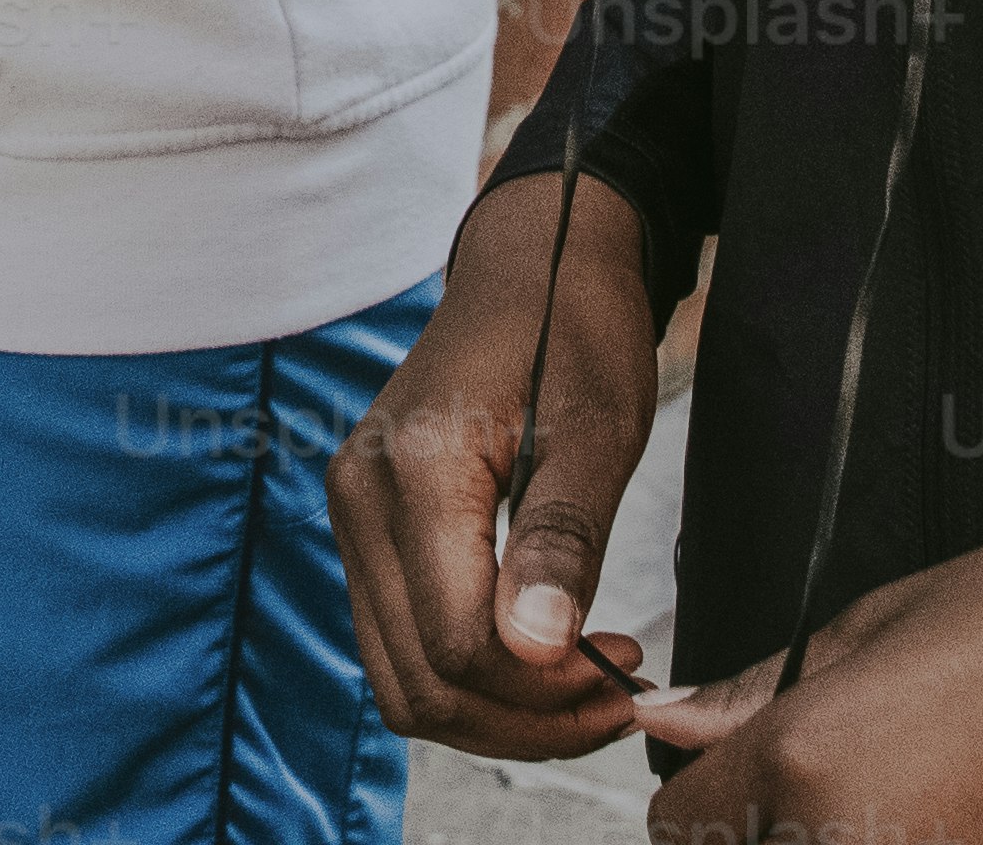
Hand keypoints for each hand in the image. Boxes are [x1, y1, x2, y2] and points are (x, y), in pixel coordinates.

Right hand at [344, 164, 677, 760]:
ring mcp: (354, 516)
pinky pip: (402, 643)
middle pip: (421, 680)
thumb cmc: (575, 328)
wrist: (532, 262)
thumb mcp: (597, 427)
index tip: (628, 677)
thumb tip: (539, 648)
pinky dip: (472, 677)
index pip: (457, 641)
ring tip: (590, 689)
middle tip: (620, 700)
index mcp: (412, 471)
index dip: (544, 690)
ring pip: (403, 680)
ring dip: (498, 713)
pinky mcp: (370, 528)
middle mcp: (359, 500)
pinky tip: (546, 657)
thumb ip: (562, 536)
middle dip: (524, 719)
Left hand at [622, 498, 982, 844]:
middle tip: (841, 768)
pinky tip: (967, 812)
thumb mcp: (883, 618)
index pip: (681, 821)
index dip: (704, 782)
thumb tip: (671, 723)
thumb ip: (759, 689)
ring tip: (914, 781)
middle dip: (764, 825)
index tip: (738, 760)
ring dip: (839, 836)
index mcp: (811, 762)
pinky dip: (915, 843)